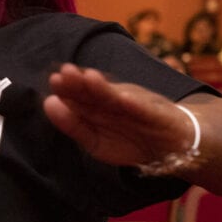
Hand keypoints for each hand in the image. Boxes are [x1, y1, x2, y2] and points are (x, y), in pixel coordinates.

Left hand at [43, 63, 194, 168]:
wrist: (173, 147)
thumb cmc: (131, 140)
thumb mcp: (95, 141)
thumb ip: (73, 125)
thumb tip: (48, 103)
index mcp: (98, 106)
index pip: (79, 96)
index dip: (67, 89)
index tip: (54, 82)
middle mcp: (114, 101)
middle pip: (94, 92)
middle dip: (80, 83)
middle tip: (63, 74)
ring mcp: (134, 105)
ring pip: (116, 95)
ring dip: (103, 87)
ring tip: (88, 77)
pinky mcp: (154, 114)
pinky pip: (144, 109)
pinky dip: (135, 104)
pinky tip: (124, 99)